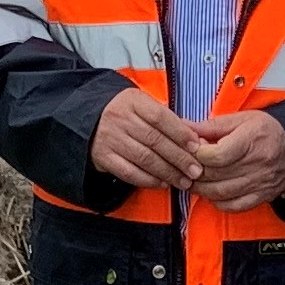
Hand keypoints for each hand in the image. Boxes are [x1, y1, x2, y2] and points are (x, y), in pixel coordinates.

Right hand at [87, 87, 206, 193]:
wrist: (88, 120)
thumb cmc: (124, 113)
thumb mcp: (142, 105)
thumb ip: (167, 119)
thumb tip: (194, 139)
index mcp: (133, 101)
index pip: (160, 117)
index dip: (181, 133)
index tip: (196, 147)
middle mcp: (120, 119)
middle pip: (155, 140)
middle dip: (179, 158)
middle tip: (196, 170)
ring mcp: (110, 139)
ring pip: (144, 158)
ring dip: (168, 172)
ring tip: (184, 180)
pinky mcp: (104, 157)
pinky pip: (130, 172)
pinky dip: (149, 180)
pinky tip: (163, 183)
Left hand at [185, 106, 284, 209]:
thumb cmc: (269, 131)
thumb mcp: (242, 119)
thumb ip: (212, 126)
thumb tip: (185, 127)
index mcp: (251, 140)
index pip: (217, 155)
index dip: (198, 153)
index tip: (193, 149)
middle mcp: (256, 164)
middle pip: (215, 174)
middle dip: (194, 171)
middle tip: (186, 165)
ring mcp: (259, 182)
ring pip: (220, 192)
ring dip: (201, 188)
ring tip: (194, 180)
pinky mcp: (261, 196)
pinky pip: (234, 206)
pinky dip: (218, 202)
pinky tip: (212, 193)